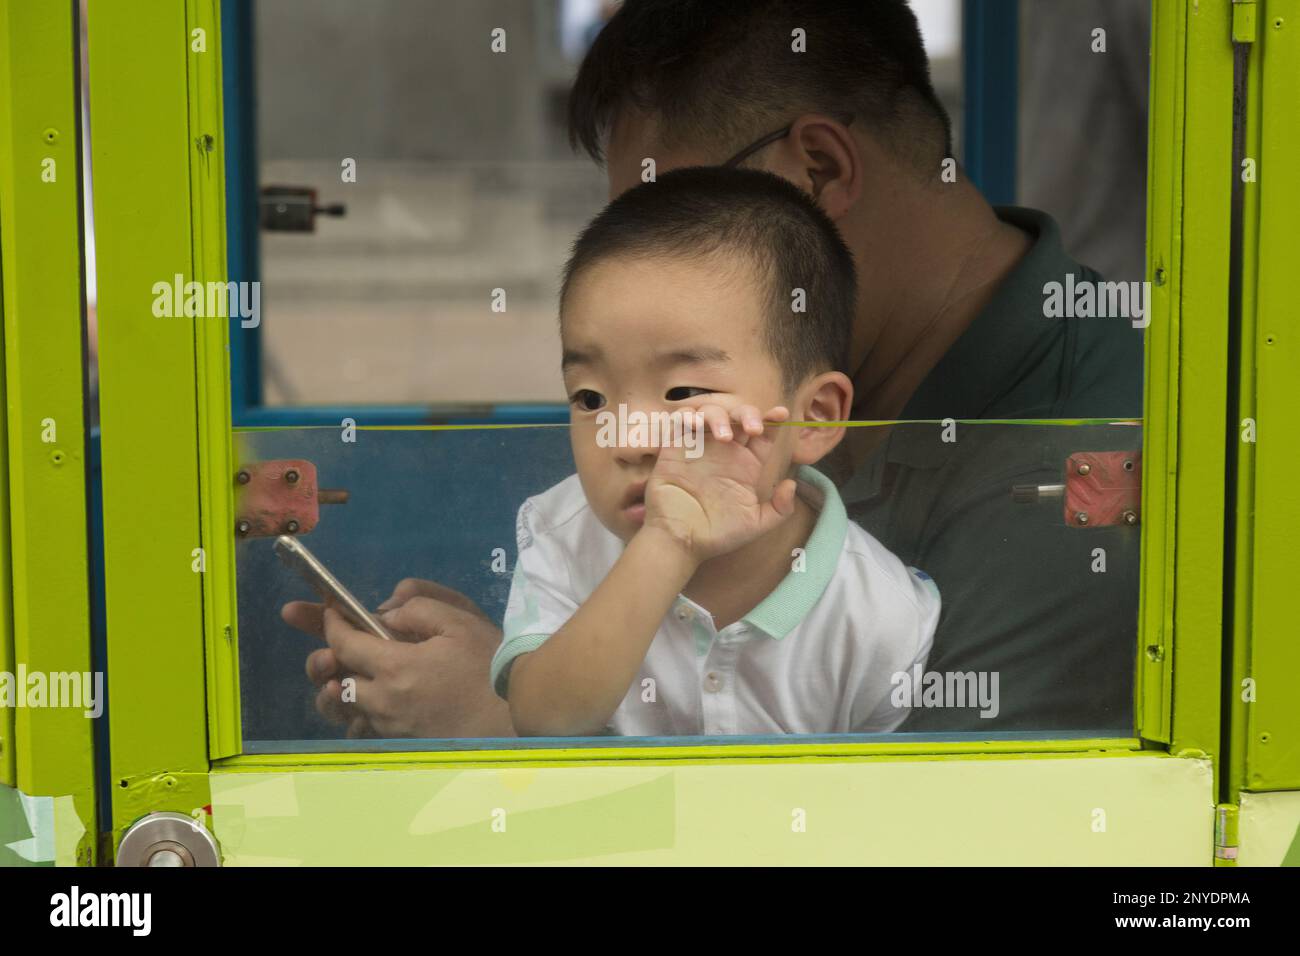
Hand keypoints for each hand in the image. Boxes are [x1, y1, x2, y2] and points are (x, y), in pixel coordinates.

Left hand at [282, 579, 513, 737]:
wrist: (515, 714)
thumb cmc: (490, 663)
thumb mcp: (459, 620)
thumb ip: (418, 607)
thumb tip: (385, 613)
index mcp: (395, 667)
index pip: (345, 644)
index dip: (331, 624)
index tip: (332, 613)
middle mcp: (385, 702)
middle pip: (337, 682)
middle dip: (329, 661)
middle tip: (333, 649)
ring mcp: (393, 728)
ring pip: (348, 710)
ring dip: (342, 691)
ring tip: (346, 678)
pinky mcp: (404, 744)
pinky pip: (367, 731)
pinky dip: (360, 715)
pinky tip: (372, 705)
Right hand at [644, 402, 796, 561]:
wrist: (681, 541)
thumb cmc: (718, 534)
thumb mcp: (755, 524)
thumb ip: (780, 508)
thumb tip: (792, 483)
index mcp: (745, 464)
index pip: (763, 433)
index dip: (772, 419)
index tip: (781, 414)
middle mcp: (724, 451)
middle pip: (738, 415)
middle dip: (747, 413)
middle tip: (753, 428)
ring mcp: (699, 447)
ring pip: (710, 412)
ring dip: (718, 416)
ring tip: (723, 437)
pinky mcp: (674, 448)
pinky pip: (679, 420)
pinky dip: (687, 415)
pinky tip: (694, 425)